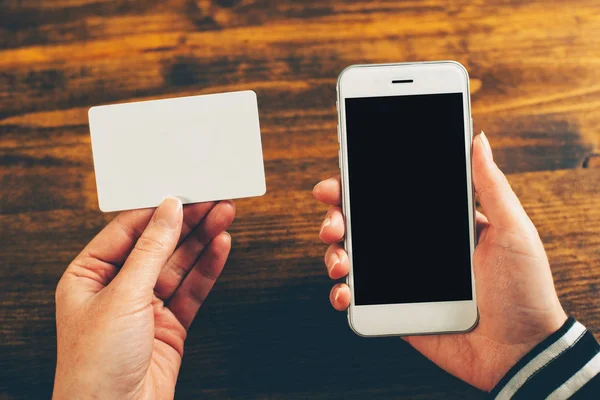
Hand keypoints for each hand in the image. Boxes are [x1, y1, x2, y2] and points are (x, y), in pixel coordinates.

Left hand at [53, 198, 234, 399]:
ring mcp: (145, 306)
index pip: (127, 231)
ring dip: (202, 240)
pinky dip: (208, 268)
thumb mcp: (123, 296)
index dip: (157, 210)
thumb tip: (168, 210)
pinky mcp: (170, 324)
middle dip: (187, 223)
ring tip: (225, 215)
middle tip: (213, 200)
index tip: (183, 192)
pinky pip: (192, 289)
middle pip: (158, 245)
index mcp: (89, 276)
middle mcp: (117, 288)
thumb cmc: (96, 365)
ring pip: (179, 265)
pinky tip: (221, 247)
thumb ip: (151, 250)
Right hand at [313, 132, 566, 391]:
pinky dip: (341, 292)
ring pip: (352, 255)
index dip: (361, 184)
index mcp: (436, 223)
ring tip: (341, 260)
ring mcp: (399, 279)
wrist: (521, 350)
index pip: (391, 195)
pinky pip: (357, 297)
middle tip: (334, 220)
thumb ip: (490, 186)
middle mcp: (412, 247)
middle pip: (361, 221)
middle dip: (336, 214)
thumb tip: (478, 140)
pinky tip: (344, 291)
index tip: (341, 176)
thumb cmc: (524, 289)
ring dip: (334, 252)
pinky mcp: (393, 308)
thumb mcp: (512, 230)